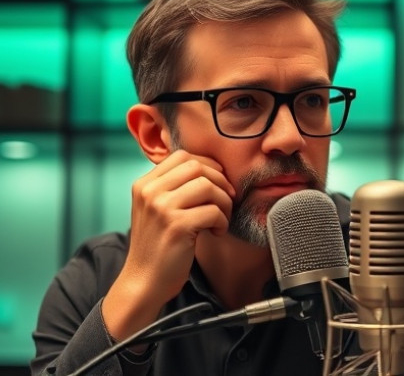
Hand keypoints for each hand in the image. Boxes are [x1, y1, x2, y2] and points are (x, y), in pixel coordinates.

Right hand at [102, 150, 235, 341]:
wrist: (144, 282)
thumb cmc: (158, 246)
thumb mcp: (157, 209)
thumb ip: (174, 187)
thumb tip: (214, 170)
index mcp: (144, 184)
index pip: (183, 156)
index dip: (208, 166)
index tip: (218, 185)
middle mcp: (150, 192)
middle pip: (198, 167)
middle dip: (220, 182)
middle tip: (226, 201)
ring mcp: (161, 208)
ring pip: (208, 186)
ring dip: (224, 202)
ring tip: (220, 220)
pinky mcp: (176, 226)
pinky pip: (213, 211)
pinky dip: (222, 221)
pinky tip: (216, 233)